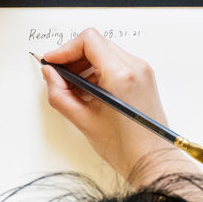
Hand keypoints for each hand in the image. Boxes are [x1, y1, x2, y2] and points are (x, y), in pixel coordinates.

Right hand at [42, 28, 196, 185]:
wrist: (152, 161)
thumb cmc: (126, 147)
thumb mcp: (83, 120)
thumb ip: (59, 93)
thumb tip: (50, 74)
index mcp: (121, 74)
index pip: (89, 40)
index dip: (65, 48)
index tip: (53, 61)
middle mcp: (135, 66)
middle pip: (96, 43)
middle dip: (73, 57)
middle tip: (58, 75)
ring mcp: (141, 70)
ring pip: (105, 52)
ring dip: (85, 64)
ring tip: (72, 87)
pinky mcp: (143, 76)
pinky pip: (116, 62)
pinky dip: (98, 70)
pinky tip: (88, 90)